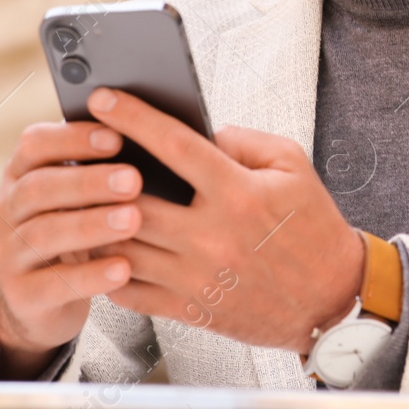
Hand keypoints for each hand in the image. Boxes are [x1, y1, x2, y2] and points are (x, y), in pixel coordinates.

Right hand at [0, 120, 142, 377]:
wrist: (42, 297)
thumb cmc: (77, 228)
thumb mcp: (81, 196)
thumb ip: (103, 166)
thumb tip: (157, 135)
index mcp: (22, 174)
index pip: (35, 144)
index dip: (73, 138)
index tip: (118, 137)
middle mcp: (9, 209)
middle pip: (38, 188)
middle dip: (88, 182)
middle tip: (134, 179)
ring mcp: (10, 254)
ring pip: (43, 234)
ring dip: (91, 225)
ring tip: (133, 220)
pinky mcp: (23, 295)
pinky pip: (53, 285)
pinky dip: (90, 276)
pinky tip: (124, 269)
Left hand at [85, 88, 364, 353]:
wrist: (332, 297)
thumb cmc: (313, 226)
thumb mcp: (292, 166)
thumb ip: (243, 141)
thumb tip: (197, 132)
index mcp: (238, 192)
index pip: (174, 145)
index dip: (133, 117)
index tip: (103, 100)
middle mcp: (212, 235)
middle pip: (131, 200)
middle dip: (96, 174)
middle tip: (76, 155)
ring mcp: (197, 276)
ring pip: (122, 247)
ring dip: (94, 223)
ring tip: (77, 201)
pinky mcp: (190, 308)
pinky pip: (129, 290)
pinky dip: (106, 268)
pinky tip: (98, 248)